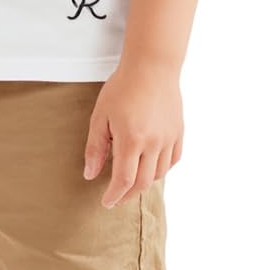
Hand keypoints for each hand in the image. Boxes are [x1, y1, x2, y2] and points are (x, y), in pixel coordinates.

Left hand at [83, 60, 183, 206]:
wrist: (152, 66)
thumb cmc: (122, 88)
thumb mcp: (100, 117)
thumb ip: (95, 148)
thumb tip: (91, 175)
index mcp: (131, 140)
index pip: (124, 181)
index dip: (114, 196)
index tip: (106, 203)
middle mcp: (153, 143)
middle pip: (142, 182)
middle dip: (128, 194)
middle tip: (117, 197)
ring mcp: (169, 138)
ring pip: (159, 174)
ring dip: (144, 182)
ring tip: (131, 180)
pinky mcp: (178, 132)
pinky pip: (173, 160)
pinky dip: (162, 169)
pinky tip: (151, 166)